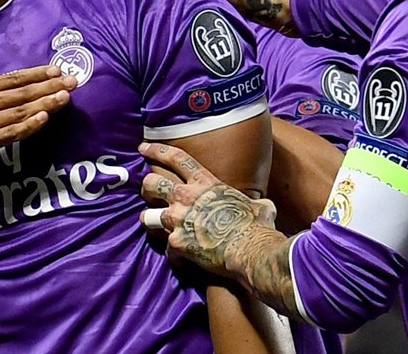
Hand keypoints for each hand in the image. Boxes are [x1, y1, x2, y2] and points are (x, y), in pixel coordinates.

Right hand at [0, 42, 75, 177]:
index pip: (13, 78)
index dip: (37, 74)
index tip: (56, 70)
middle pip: (24, 92)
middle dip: (51, 86)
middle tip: (74, 81)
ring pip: (22, 111)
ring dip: (47, 103)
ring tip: (67, 97)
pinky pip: (12, 133)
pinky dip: (29, 125)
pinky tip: (44, 119)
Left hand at [139, 142, 277, 276]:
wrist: (250, 250)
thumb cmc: (257, 225)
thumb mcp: (259, 205)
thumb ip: (254, 202)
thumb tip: (264, 206)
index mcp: (205, 182)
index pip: (176, 158)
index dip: (157, 150)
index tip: (143, 148)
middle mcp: (186, 197)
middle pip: (152, 183)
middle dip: (147, 186)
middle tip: (147, 190)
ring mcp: (178, 220)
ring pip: (148, 216)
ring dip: (150, 220)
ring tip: (151, 223)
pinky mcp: (176, 244)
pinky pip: (167, 249)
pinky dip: (173, 254)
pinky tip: (180, 259)